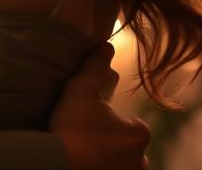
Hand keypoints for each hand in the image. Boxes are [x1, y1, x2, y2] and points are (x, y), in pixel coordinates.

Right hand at [50, 42, 149, 169]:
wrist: (59, 163)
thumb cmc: (74, 125)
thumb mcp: (83, 86)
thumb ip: (96, 65)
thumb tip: (107, 44)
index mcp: (140, 133)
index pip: (131, 123)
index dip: (109, 118)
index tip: (90, 117)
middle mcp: (142, 160)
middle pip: (127, 146)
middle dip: (112, 140)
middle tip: (86, 134)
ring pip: (121, 163)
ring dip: (107, 157)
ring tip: (83, 150)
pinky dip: (100, 167)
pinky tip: (85, 162)